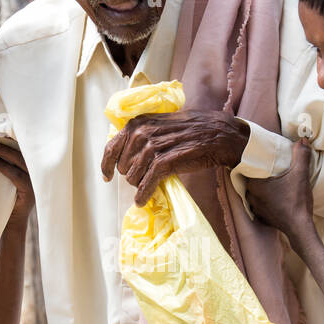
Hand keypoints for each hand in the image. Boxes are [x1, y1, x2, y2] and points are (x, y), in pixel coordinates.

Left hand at [0, 137, 33, 224]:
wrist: (11, 225)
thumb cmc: (5, 203)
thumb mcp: (6, 182)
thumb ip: (5, 168)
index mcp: (34, 173)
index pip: (26, 154)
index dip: (15, 143)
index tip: (2, 134)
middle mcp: (37, 178)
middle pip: (24, 156)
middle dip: (8, 146)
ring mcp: (35, 185)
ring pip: (21, 164)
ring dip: (6, 155)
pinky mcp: (29, 194)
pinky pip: (17, 176)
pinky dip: (5, 168)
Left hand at [101, 109, 248, 205]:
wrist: (216, 134)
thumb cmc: (190, 130)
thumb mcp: (161, 125)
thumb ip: (143, 135)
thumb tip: (126, 155)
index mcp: (138, 123)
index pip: (111, 146)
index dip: (106, 164)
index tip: (107, 176)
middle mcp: (142, 133)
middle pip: (123, 165)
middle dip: (131, 174)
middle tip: (143, 178)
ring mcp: (153, 147)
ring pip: (133, 176)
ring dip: (138, 185)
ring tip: (147, 187)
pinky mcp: (165, 161)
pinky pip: (146, 183)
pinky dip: (143, 194)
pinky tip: (142, 201)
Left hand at [246, 140, 315, 241]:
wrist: (300, 228)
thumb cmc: (297, 201)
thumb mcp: (301, 174)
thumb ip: (301, 155)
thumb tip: (302, 140)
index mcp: (255, 185)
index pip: (247, 167)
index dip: (253, 161)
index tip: (261, 157)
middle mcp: (251, 196)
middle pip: (250, 179)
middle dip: (257, 173)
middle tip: (267, 166)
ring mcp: (255, 208)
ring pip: (254, 192)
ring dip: (261, 187)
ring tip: (271, 180)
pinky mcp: (261, 217)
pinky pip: (259, 204)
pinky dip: (264, 200)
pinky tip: (274, 196)